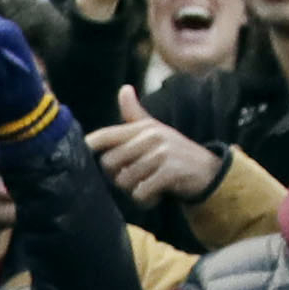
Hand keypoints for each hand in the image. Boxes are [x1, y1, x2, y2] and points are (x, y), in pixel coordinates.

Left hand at [92, 84, 224, 202]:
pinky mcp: (170, 172)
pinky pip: (141, 192)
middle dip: (117, 178)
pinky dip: (146, 200)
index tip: (81, 155)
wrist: (208, 171)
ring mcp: (161, 153)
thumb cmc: (173, 152)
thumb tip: (124, 89)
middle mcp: (151, 137)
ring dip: (133, 191)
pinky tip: (156, 195)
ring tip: (148, 186)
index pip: (105, 135)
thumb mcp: (155, 131)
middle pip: (109, 164)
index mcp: (143, 127)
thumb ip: (135, 115)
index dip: (87, 146)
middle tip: (134, 179)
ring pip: (124, 181)